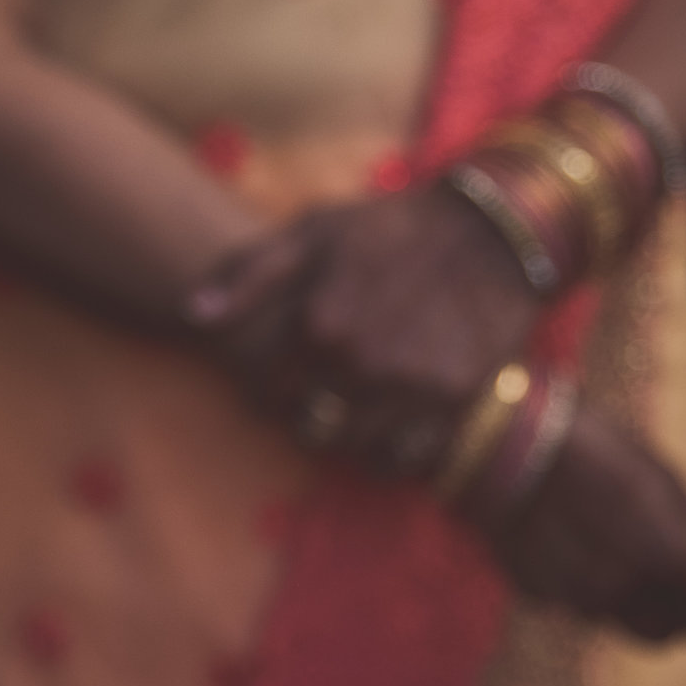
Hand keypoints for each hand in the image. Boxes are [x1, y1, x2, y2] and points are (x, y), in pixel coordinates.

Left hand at [190, 185, 541, 474]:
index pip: (264, 389)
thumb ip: (246, 274)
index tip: (273, 379)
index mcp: (319, 325)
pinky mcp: (456, 403)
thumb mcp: (312, 232)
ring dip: (346, 435)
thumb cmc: (387, 228)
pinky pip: (405, 457)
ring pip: (353, 447)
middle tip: (314, 396)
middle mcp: (364, 364)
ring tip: (351, 407)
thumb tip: (191, 317)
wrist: (494, 233)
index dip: (262, 387)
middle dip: (302, 413)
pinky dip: (391, 451)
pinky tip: (390, 421)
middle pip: (306, 424)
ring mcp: (412, 388)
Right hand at [485, 404, 685, 639]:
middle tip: (663, 570)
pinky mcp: (537, 594)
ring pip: (619, 622)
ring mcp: (577, 598)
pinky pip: (574, 602)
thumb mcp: (669, 484)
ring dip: (627, 599)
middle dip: (673, 611)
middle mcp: (627, 594)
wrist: (500, 444)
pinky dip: (580, 582)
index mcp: (672, 564)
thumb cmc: (597, 451)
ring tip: (611, 548)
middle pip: (667, 635)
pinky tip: (567, 539)